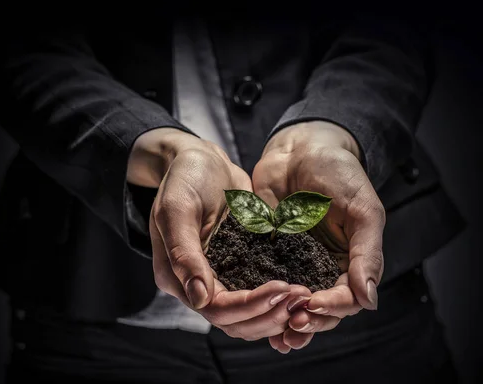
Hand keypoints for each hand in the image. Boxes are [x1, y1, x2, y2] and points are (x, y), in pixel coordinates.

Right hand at [129, 128, 306, 339]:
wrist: (201, 160)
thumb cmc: (185, 177)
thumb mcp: (178, 208)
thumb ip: (184, 252)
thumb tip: (199, 298)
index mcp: (177, 276)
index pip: (216, 309)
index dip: (250, 305)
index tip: (282, 287)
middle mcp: (197, 284)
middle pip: (235, 321)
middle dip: (269, 313)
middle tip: (302, 296)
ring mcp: (220, 277)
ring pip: (249, 316)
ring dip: (277, 312)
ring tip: (305, 296)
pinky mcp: (239, 266)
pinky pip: (258, 294)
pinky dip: (278, 299)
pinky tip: (302, 288)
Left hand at [252, 121, 384, 350]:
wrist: (302, 147)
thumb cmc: (339, 172)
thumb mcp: (362, 210)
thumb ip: (366, 254)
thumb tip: (369, 301)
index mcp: (349, 260)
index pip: (346, 298)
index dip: (331, 308)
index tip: (312, 305)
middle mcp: (322, 266)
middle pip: (318, 309)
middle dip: (307, 321)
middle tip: (291, 324)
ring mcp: (294, 261)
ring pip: (291, 303)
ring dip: (284, 321)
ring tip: (275, 334)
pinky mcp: (266, 251)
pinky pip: (263, 280)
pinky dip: (261, 300)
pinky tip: (251, 311)